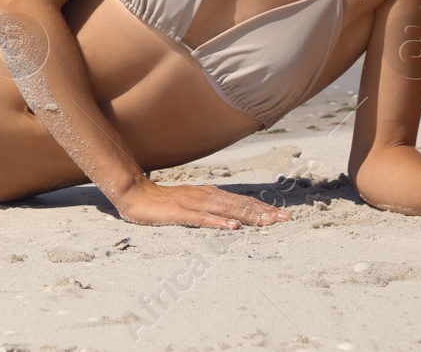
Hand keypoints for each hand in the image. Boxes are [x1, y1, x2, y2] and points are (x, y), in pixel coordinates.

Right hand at [113, 177, 291, 229]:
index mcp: (209, 194)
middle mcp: (205, 196)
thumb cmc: (162, 202)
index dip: (262, 208)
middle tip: (286, 219)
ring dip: (248, 215)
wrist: (134, 194)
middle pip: (239, 204)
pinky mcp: (179, 213)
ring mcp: (192, 203)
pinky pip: (202, 218)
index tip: (282, 215)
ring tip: (268, 222)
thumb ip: (209, 208)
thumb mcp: (190, 203)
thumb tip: (231, 217)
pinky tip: (232, 226)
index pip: (240, 201)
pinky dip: (218, 221)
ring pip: (226, 209)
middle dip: (264, 212)